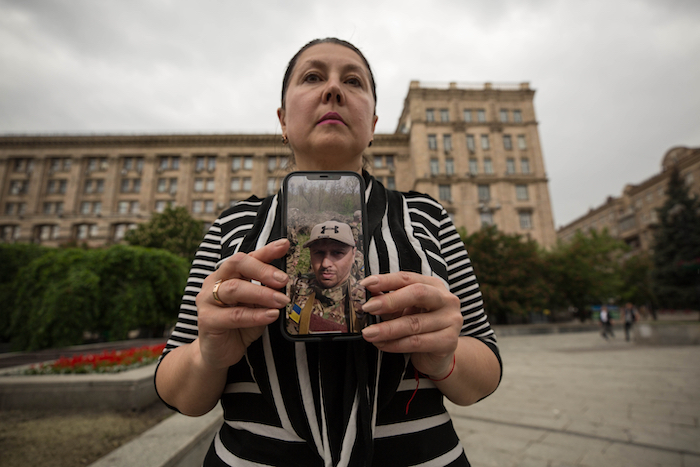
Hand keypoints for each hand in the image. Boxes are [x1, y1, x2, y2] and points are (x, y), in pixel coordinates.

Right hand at [195, 238, 289, 370]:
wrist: (219, 353)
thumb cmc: (240, 325)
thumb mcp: (257, 305)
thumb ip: (267, 291)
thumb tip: (286, 280)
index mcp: (228, 274)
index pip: (248, 257)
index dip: (266, 250)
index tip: (285, 245)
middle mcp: (215, 282)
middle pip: (237, 264)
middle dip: (263, 270)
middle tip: (284, 280)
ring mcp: (207, 300)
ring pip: (235, 288)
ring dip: (262, 294)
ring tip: (282, 301)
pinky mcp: (206, 320)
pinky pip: (234, 315)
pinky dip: (255, 315)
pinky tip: (270, 315)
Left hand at [359, 272, 461, 377]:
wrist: (437, 356)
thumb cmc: (420, 328)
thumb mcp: (402, 310)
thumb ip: (388, 301)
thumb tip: (369, 291)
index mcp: (433, 285)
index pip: (407, 278)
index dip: (386, 280)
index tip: (366, 284)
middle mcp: (446, 300)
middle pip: (417, 294)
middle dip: (389, 301)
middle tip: (368, 308)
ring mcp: (451, 320)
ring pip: (414, 323)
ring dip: (387, 329)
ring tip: (369, 332)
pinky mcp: (449, 341)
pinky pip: (417, 342)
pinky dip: (395, 344)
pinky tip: (381, 344)